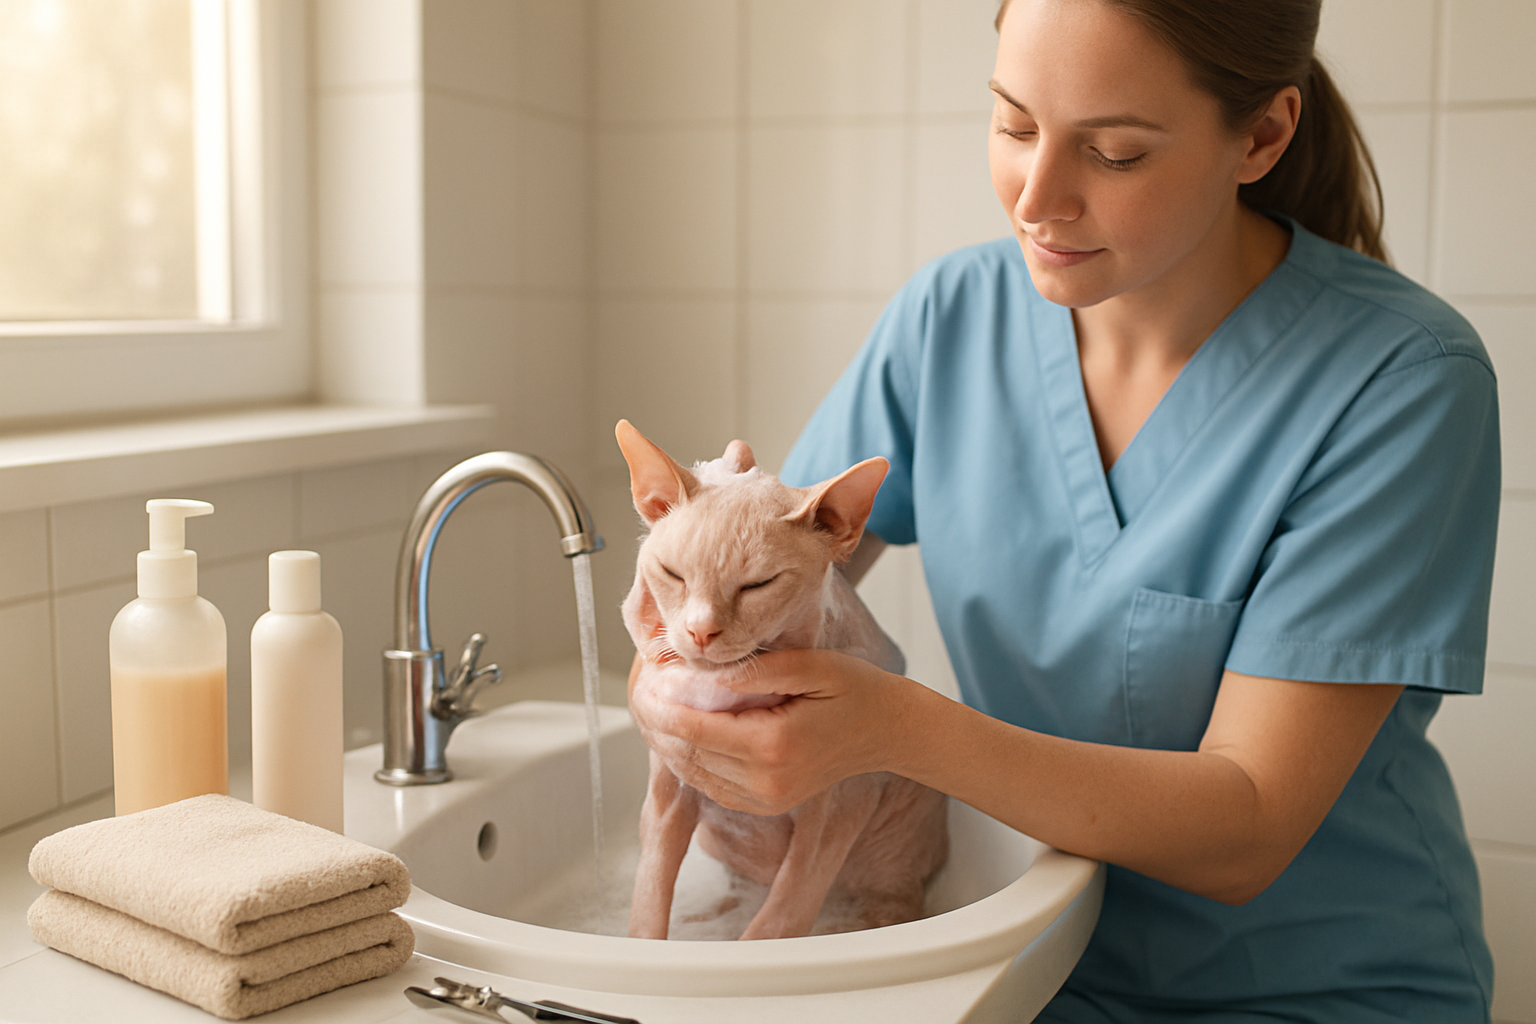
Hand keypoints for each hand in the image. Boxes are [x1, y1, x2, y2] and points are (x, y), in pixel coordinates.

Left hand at [627, 648, 918, 815]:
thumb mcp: (809, 665)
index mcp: (773, 745)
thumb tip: (700, 671)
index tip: (644, 677)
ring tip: (650, 704)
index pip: (693, 727)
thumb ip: (753, 670)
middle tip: (639, 686)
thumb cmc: (854, 690)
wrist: (888, 731)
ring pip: (691, 771)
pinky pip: (709, 784)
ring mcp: (764, 799)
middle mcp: (765, 782)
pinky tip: (678, 730)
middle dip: (654, 719)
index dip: (660, 703)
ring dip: (664, 739)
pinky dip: (687, 757)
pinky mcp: (764, 805)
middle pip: (685, 751)